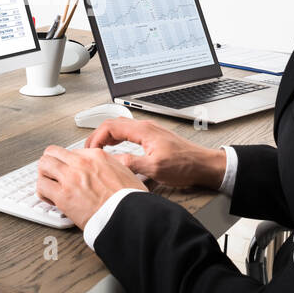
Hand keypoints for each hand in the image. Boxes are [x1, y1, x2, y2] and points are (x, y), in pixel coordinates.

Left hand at [36, 144, 147, 229]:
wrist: (128, 216)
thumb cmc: (130, 199)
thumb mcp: (125, 172)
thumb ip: (111, 166)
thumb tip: (106, 170)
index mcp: (97, 156)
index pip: (71, 152)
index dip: (68, 163)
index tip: (68, 171)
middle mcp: (81, 163)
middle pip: (52, 153)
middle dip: (51, 163)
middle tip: (52, 174)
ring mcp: (70, 178)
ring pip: (43, 165)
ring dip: (44, 175)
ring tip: (49, 185)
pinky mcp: (63, 196)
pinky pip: (41, 186)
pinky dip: (43, 192)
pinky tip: (50, 198)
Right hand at [85, 117, 226, 189]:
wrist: (204, 165)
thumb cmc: (185, 165)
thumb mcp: (155, 168)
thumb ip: (131, 164)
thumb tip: (112, 162)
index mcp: (144, 131)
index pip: (110, 126)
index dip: (96, 138)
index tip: (90, 151)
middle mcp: (146, 127)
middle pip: (113, 124)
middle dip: (98, 136)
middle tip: (89, 150)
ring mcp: (150, 131)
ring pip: (121, 128)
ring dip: (107, 137)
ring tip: (98, 150)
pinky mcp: (153, 138)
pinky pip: (129, 133)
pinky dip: (117, 139)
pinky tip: (116, 149)